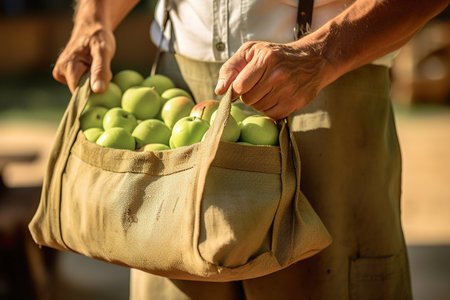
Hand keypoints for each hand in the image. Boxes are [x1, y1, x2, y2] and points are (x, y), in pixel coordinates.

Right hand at [52, 23, 115, 93]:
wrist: (91, 28)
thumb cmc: (98, 38)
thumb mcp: (103, 52)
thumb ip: (100, 70)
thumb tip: (98, 91)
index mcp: (68, 67)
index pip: (80, 93)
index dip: (94, 90)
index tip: (103, 79)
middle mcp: (60, 70)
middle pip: (80, 91)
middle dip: (93, 84)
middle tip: (101, 70)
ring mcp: (61, 72)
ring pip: (79, 87)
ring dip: (90, 81)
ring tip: (94, 65)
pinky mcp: (63, 73)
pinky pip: (78, 83)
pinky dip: (87, 78)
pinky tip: (89, 67)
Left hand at [215, 41, 329, 119]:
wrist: (313, 60)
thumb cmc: (276, 55)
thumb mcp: (252, 51)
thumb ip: (231, 68)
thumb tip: (219, 90)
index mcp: (265, 58)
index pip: (239, 85)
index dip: (235, 89)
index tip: (239, 87)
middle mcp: (278, 75)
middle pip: (248, 99)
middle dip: (248, 94)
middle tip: (258, 84)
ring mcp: (288, 90)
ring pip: (258, 108)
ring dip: (259, 102)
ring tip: (269, 89)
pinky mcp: (295, 103)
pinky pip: (271, 115)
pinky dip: (270, 109)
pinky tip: (276, 97)